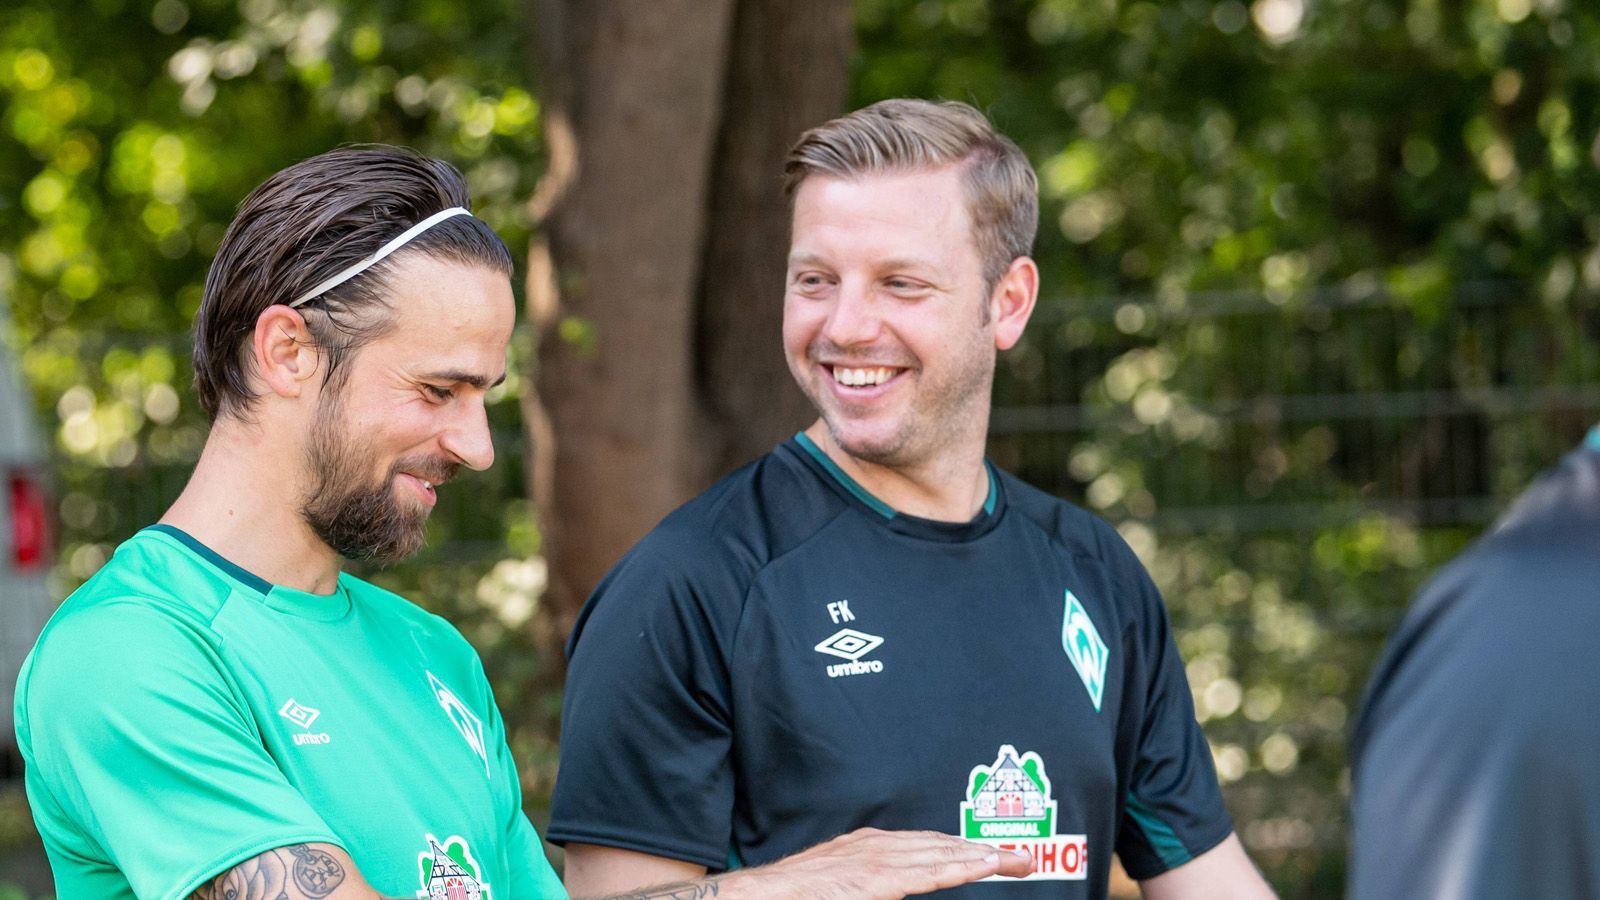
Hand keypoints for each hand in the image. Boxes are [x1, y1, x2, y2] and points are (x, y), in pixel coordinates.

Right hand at [715, 828, 1033, 899]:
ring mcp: (876, 860)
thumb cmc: (795, 895)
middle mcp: (876, 847)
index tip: (994, 855)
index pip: (927, 846)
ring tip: (1018, 861)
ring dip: (983, 856)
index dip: (963, 849)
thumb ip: (866, 884)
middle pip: (942, 845)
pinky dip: (960, 866)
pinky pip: (926, 872)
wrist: (758, 896)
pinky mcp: (874, 880)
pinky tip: (987, 864)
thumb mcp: (838, 885)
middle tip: (1023, 858)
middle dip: (984, 850)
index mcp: (869, 849)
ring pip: (941, 855)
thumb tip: (887, 886)